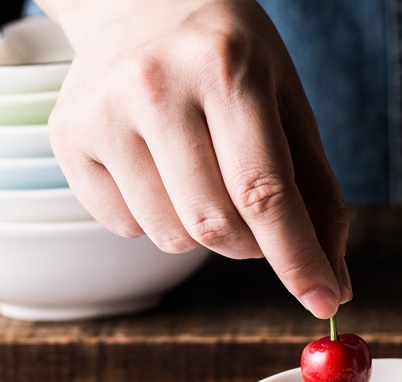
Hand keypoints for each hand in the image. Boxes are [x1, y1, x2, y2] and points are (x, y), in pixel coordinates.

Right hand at [43, 0, 350, 317]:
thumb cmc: (230, 59)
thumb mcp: (288, 107)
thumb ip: (318, 197)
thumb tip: (334, 285)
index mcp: (225, 68)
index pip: (264, 192)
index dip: (298, 260)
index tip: (324, 303)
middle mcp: (153, 85)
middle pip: (217, 226)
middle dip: (252, 245)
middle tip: (258, 215)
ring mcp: (101, 113)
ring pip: (172, 237)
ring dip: (204, 233)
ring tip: (204, 175)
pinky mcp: (67, 138)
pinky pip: (127, 228)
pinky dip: (158, 219)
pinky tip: (160, 169)